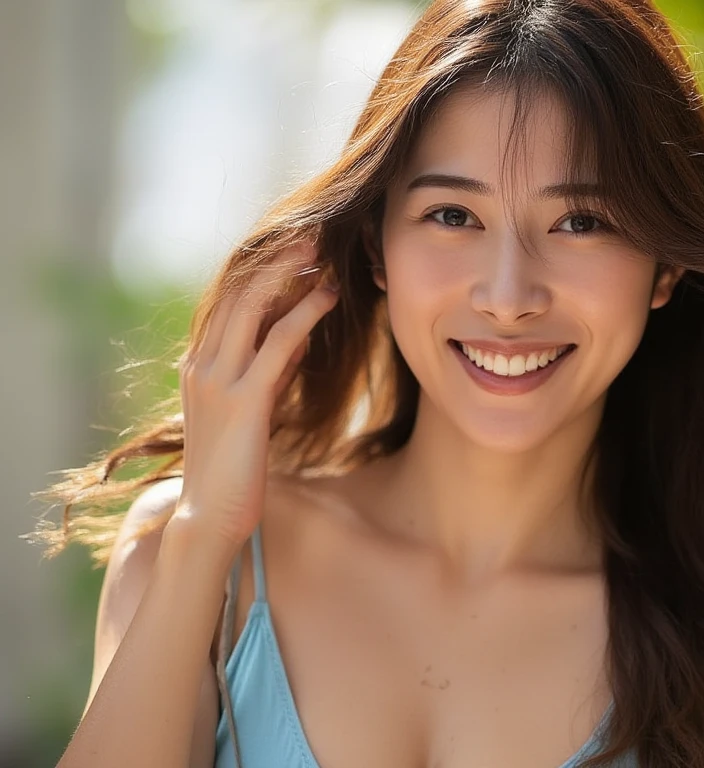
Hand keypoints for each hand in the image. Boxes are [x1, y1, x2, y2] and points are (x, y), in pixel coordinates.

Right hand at [172, 240, 338, 548]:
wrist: (210, 518)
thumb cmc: (234, 468)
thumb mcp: (251, 409)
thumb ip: (268, 371)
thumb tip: (299, 338)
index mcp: (198, 364)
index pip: (225, 299)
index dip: (258, 268)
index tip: (291, 246)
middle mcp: (201, 365)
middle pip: (235, 292)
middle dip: (272, 258)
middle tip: (309, 233)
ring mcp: (218, 381)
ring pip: (252, 308)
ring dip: (288, 273)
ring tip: (320, 250)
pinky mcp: (244, 401)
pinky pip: (278, 344)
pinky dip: (304, 314)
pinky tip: (328, 297)